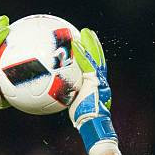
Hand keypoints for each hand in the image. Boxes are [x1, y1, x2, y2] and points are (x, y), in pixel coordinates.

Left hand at [69, 29, 117, 154]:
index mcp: (96, 86)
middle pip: (98, 58)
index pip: (93, 68)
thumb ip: (68, 97)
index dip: (91, 56)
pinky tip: (76, 44)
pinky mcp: (94, 80)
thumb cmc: (83, 120)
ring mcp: (98, 79)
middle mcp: (99, 80)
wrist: (92, 122)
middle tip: (87, 34)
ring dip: (90, 44)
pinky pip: (87, 63)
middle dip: (94, 45)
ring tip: (85, 32)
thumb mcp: (74, 106)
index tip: (85, 47)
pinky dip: (83, 53)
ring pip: (96, 57)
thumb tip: (55, 97)